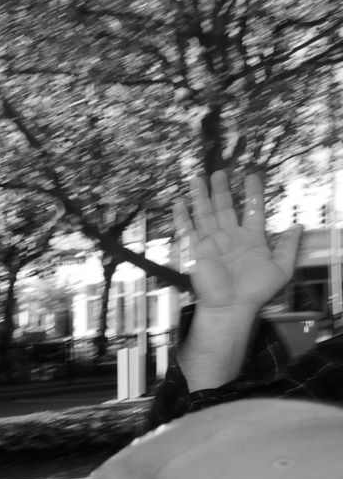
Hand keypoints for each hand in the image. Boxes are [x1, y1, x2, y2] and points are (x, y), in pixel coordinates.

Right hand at [178, 170, 300, 316]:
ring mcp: (211, 242)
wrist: (231, 306)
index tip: (252, 176)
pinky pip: (186, 230)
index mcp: (250, 239)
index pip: (251, 210)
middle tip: (221, 172)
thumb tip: (298, 226)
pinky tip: (179, 203)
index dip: (252, 193)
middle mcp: (229, 237)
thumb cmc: (255, 291)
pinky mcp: (195, 250)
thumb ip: (289, 246)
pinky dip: (181, 217)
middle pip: (224, 207)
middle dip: (222, 189)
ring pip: (205, 213)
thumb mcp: (282, 267)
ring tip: (199, 178)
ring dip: (201, 196)